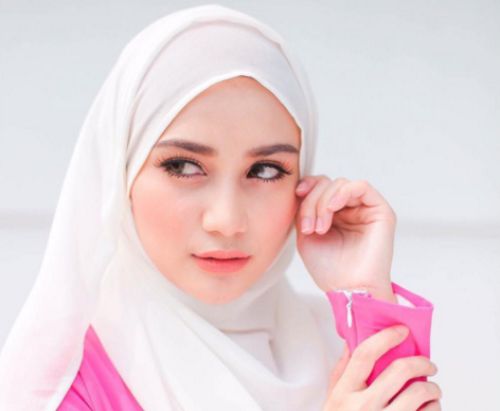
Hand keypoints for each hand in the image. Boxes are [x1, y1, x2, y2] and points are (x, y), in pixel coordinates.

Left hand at [294, 176, 396, 300]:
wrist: (348, 290)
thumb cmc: (329, 270)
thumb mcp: (306, 235)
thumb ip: (304, 210)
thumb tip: (302, 189)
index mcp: (334, 215)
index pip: (320, 187)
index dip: (308, 186)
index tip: (297, 195)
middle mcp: (350, 209)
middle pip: (327, 184)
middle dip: (312, 202)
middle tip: (308, 228)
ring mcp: (365, 209)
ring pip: (340, 185)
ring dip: (323, 203)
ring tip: (319, 228)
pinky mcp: (381, 211)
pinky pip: (361, 186)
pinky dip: (343, 192)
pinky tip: (333, 208)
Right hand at [323, 325, 441, 409]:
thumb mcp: (333, 398)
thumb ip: (342, 370)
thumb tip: (353, 341)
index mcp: (343, 393)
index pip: (364, 355)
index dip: (385, 338)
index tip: (401, 331)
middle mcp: (362, 407)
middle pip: (399, 371)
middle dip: (422, 362)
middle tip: (428, 364)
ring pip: (420, 393)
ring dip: (432, 387)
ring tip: (432, 388)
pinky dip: (434, 409)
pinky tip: (430, 408)